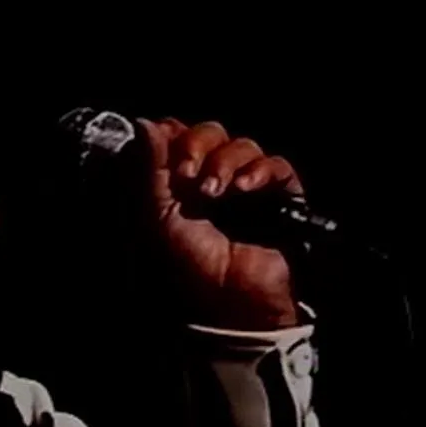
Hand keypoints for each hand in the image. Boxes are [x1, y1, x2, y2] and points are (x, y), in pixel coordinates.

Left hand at [137, 118, 303, 330]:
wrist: (233, 302)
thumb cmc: (192, 267)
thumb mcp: (159, 218)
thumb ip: (152, 169)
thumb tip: (144, 123)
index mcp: (182, 182)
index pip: (181, 136)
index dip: (174, 133)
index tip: (165, 144)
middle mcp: (215, 178)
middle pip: (211, 133)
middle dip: (197, 145)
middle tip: (186, 173)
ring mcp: (250, 187)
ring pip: (242, 145)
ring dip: (225, 162)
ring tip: (215, 192)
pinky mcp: (281, 196)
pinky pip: (277, 165)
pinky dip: (260, 170)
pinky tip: (245, 188)